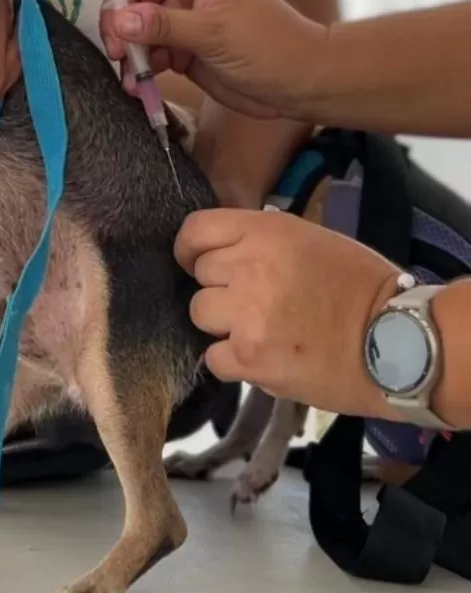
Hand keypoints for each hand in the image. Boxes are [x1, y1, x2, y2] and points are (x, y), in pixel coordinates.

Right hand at [82, 0, 327, 119]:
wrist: (301, 83)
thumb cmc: (270, 42)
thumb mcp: (215, 30)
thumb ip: (164, 24)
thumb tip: (117, 19)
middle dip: (116, 17)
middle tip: (116, 48)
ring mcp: (181, 20)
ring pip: (135, 25)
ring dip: (125, 48)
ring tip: (128, 74)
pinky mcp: (182, 51)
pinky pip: (147, 53)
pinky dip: (138, 69)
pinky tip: (137, 87)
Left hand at [176, 208, 396, 416]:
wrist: (398, 341)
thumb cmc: (362, 287)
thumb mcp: (310, 239)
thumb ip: (263, 241)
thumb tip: (225, 251)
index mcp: (266, 232)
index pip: (196, 231)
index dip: (192, 249)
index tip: (200, 262)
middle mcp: (250, 268)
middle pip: (199, 275)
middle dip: (221, 288)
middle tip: (253, 302)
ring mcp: (247, 315)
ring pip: (200, 314)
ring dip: (223, 324)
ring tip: (259, 331)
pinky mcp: (251, 358)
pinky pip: (213, 357)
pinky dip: (233, 361)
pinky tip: (262, 358)